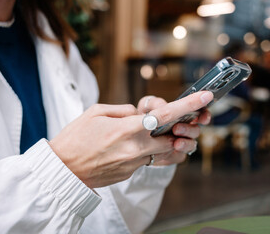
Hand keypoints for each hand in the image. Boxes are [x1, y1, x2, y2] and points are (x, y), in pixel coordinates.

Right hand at [49, 91, 212, 187]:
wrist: (63, 170)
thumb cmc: (75, 138)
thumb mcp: (96, 112)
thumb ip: (124, 110)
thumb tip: (139, 114)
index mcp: (128, 129)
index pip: (167, 115)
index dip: (189, 104)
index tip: (206, 96)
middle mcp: (137, 148)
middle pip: (174, 137)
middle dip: (184, 127)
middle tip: (185, 119)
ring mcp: (135, 164)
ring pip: (165, 152)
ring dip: (171, 142)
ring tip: (164, 133)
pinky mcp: (131, 173)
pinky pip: (149, 160)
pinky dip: (151, 150)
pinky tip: (140, 145)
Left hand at [137, 94, 211, 165]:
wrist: (134, 138)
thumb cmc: (143, 117)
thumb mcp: (146, 107)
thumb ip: (154, 103)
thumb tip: (161, 106)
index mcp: (183, 114)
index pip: (200, 113)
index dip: (204, 114)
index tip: (202, 117)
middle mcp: (184, 128)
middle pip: (196, 130)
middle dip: (189, 130)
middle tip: (176, 128)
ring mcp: (180, 142)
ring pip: (191, 145)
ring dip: (185, 143)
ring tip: (175, 143)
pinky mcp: (173, 155)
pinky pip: (179, 156)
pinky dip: (174, 154)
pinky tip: (166, 153)